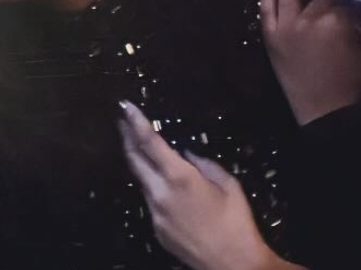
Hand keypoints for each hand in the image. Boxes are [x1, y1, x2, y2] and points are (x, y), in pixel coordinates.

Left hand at [119, 102, 300, 269]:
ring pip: (141, 181)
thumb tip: (187, 154)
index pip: (150, 142)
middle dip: (127, 138)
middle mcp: (161, 193)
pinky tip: (161, 185)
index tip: (125, 106)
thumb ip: (204, 163)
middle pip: (134, 159)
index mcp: (179, 177)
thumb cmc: (237, 222)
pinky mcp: (157, 231)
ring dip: (139, 163)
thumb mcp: (228, 184)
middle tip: (123, 122)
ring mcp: (156, 214)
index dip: (136, 122)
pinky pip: (150, 201)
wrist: (235, 266)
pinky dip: (153, 187)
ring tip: (139, 148)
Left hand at [260, 0, 360, 124]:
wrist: (328, 117)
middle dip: (328, 2)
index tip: (352, 16)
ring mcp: (286, 27)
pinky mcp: (271, 38)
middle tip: (333, 9)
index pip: (342, 4)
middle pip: (319, 1)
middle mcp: (308, 19)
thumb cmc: (356, 89)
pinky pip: (266, 9)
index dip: (348, 9)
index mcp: (336, 23)